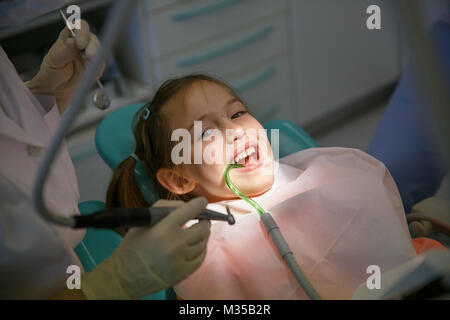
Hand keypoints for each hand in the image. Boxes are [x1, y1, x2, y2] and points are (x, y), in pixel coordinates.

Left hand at [25, 19, 103, 112]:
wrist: (55, 90)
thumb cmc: (51, 72)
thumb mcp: (54, 60)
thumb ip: (65, 50)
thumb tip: (73, 41)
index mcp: (68, 37)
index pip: (79, 27)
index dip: (82, 32)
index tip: (80, 44)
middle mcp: (81, 43)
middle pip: (93, 39)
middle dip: (93, 48)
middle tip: (90, 57)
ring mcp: (89, 55)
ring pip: (100, 52)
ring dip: (96, 60)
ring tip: (88, 70)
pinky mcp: (96, 67)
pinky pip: (102, 65)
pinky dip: (98, 70)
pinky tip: (89, 75)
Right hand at [81, 197, 210, 298]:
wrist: (124, 277)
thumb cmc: (132, 246)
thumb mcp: (143, 222)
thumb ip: (165, 209)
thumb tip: (186, 206)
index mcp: (163, 229)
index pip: (190, 211)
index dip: (199, 204)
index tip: (202, 202)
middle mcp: (175, 244)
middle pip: (202, 228)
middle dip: (204, 221)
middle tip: (201, 219)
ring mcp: (181, 260)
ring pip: (203, 242)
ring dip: (202, 235)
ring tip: (196, 233)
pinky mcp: (184, 273)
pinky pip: (201, 257)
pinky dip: (200, 249)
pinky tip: (195, 246)